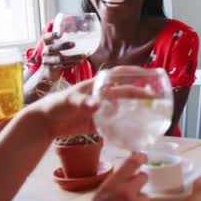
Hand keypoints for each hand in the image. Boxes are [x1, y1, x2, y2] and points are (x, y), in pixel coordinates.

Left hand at [30, 66, 156, 138]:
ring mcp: (100, 108)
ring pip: (122, 106)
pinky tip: (134, 128)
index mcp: (96, 85)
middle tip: (155, 96)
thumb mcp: (68, 101)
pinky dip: (124, 124)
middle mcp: (101, 95)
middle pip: (124, 91)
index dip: (133, 72)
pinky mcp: (97, 122)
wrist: (45, 123)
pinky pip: (114, 121)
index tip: (148, 73)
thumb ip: (82, 102)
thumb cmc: (55, 106)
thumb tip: (97, 104)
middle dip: (140, 91)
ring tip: (150, 111)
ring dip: (135, 107)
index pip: (118, 74)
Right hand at [39, 32, 86, 80]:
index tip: (61, 34)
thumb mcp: (58, 48)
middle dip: (63, 46)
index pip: (46, 38)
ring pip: (60, 59)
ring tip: (84, 55)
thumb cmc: (56, 55)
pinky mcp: (52, 69)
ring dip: (73, 57)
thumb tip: (83, 34)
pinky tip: (80, 61)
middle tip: (74, 44)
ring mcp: (47, 61)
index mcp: (47, 44)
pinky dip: (73, 63)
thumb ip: (65, 41)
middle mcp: (45, 52)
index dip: (52, 35)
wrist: (49, 71)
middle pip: (52, 48)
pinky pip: (63, 66)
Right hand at [92, 152, 148, 200]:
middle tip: (132, 187)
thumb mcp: (103, 191)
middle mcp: (126, 191)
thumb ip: (116, 179)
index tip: (143, 156)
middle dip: (139, 181)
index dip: (140, 157)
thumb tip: (131, 166)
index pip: (132, 163)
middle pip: (143, 176)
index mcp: (114, 184)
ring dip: (139, 198)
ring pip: (145, 194)